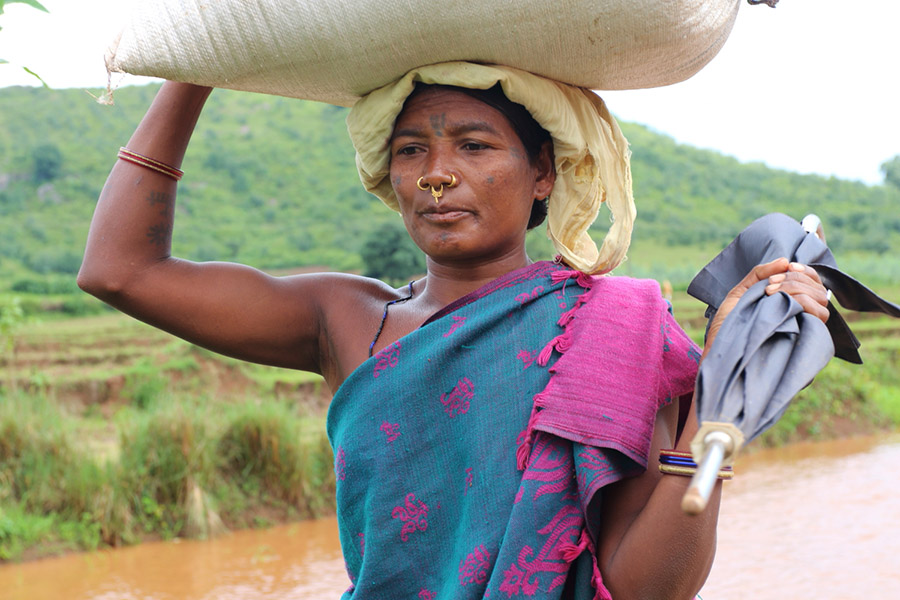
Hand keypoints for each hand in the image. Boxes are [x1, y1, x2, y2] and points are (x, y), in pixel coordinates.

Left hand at [705, 257, 829, 352]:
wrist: (719, 350)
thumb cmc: (728, 325)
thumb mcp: (740, 293)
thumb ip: (760, 274)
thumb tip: (785, 260)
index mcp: (790, 306)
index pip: (813, 283)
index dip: (805, 272)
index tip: (788, 266)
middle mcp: (802, 317)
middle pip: (819, 290)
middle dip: (794, 279)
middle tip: (769, 285)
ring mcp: (805, 329)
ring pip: (821, 301)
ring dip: (797, 289)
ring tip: (769, 292)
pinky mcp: (806, 340)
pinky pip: (818, 316)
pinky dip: (802, 301)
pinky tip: (778, 301)